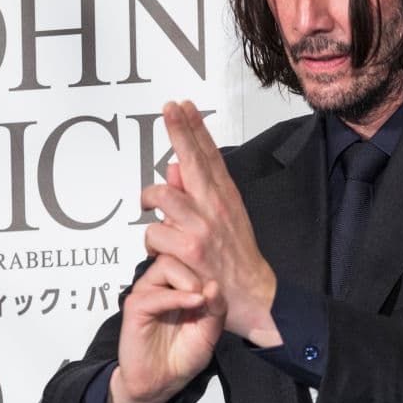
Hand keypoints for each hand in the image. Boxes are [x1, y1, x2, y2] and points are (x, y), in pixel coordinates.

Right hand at [106, 253, 224, 402]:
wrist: (161, 384)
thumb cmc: (183, 357)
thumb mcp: (210, 331)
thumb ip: (216, 308)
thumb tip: (214, 283)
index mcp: (178, 286)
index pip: (189, 256)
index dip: (206, 264)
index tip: (220, 282)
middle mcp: (161, 285)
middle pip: (176, 253)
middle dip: (197, 268)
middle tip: (209, 292)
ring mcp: (147, 294)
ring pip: (164, 265)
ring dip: (188, 280)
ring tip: (200, 300)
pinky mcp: (135, 308)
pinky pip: (154, 294)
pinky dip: (176, 297)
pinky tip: (194, 304)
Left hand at [141, 101, 281, 347]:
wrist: (254, 297)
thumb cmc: (235, 260)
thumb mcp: (225, 220)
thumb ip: (198, 194)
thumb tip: (173, 167)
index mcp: (225, 197)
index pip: (208, 154)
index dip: (194, 127)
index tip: (182, 105)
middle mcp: (216, 206)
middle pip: (193, 159)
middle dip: (179, 130)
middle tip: (169, 108)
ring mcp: (203, 226)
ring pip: (162, 196)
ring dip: (150, 203)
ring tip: (148, 211)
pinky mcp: (191, 248)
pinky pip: (155, 232)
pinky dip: (151, 241)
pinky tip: (158, 250)